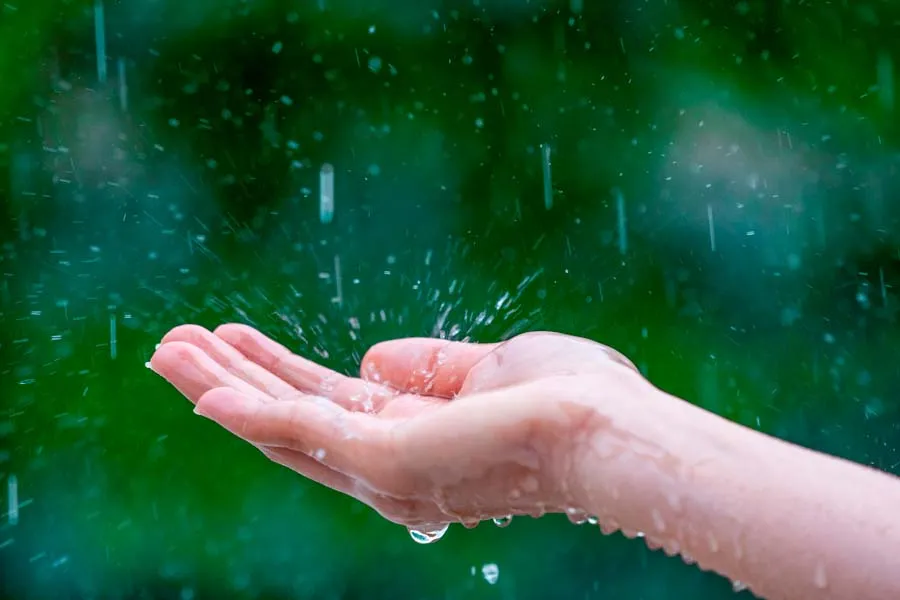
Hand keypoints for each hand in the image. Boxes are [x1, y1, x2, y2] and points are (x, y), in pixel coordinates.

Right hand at [150, 324, 650, 532]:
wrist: (608, 427)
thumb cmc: (567, 397)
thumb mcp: (485, 367)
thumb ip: (426, 367)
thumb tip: (372, 356)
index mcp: (413, 437)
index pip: (325, 404)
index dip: (275, 371)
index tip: (233, 338)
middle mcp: (389, 464)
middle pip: (289, 420)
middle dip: (229, 381)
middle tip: (172, 346)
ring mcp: (384, 469)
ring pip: (281, 427)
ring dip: (221, 389)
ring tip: (167, 351)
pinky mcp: (385, 461)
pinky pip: (301, 435)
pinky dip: (249, 413)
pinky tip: (205, 390)